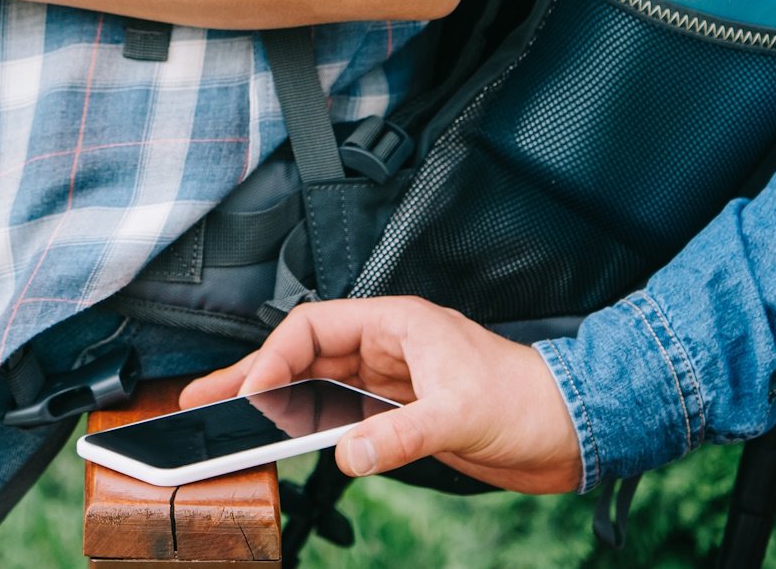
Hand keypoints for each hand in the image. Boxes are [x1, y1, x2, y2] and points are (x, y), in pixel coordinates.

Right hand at [176, 296, 582, 492]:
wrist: (571, 427)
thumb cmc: (527, 398)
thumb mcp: (458, 414)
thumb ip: (399, 434)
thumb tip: (348, 451)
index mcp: (396, 323)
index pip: (312, 328)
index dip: (273, 358)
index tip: (249, 392)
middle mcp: (387, 347)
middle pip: (302, 357)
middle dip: (252, 376)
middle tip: (204, 398)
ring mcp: (391, 381)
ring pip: (315, 387)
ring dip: (274, 403)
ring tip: (230, 421)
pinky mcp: (400, 414)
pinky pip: (339, 416)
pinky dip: (307, 427)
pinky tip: (285, 440)